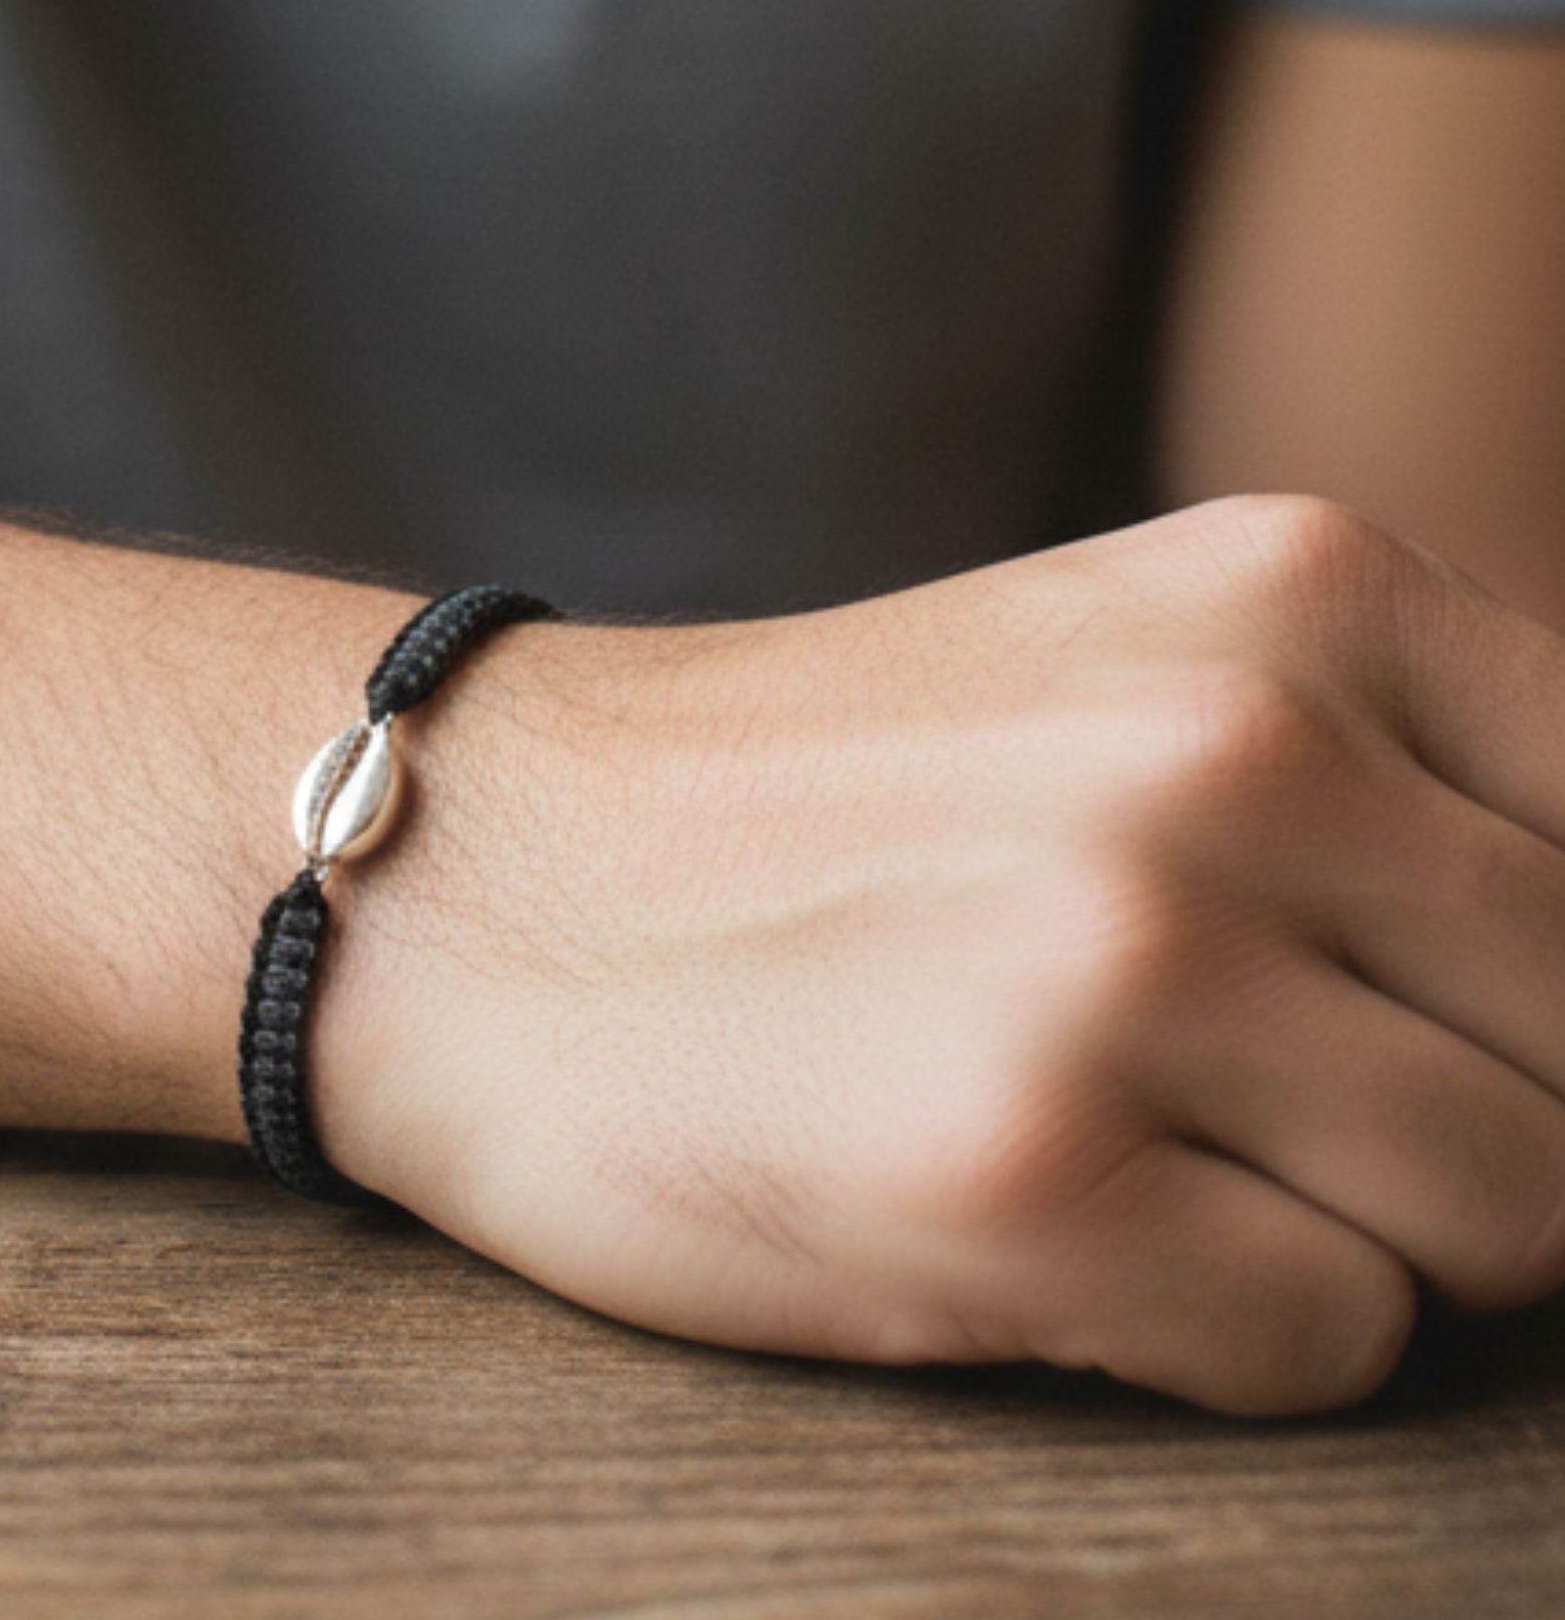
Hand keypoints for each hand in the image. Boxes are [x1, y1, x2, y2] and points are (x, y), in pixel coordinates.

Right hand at [310, 496, 1564, 1412]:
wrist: (479, 877)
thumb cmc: (832, 803)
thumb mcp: (1145, 661)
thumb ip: (1412, 767)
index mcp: (1295, 590)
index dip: (1560, 979)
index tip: (1444, 1010)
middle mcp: (1237, 748)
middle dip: (1478, 1117)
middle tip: (1262, 1091)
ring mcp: (1131, 957)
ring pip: (1509, 1216)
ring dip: (1363, 1229)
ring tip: (1152, 1139)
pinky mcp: (1028, 1175)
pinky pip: (1336, 1345)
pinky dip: (1232, 1329)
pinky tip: (1060, 1217)